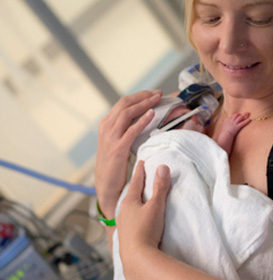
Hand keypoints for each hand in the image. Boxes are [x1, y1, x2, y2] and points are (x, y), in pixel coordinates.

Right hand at [95, 90, 161, 217]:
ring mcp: (110, 137)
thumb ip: (126, 130)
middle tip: (159, 93)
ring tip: (157, 99)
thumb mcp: (117, 142)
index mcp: (106, 124)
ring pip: (127, 113)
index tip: (154, 93)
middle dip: (143, 96)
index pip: (123, 103)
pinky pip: (131, 130)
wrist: (106, 186)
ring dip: (144, 104)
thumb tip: (144, 118)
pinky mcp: (118, 149)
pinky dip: (142, 121)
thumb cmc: (115, 165)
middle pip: (125, 103)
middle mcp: (106, 128)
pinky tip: (152, 115)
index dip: (140, 96)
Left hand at [116, 161, 170, 279]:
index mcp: (129, 202)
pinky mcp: (125, 238)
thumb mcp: (156, 206)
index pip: (136, 181)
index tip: (141, 161)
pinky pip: (129, 221)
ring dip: (134, 202)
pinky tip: (136, 221)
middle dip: (136, 186)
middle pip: (130, 194)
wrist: (137, 260)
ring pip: (128, 208)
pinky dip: (133, 215)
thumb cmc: (146, 231)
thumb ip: (160, 187)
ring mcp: (122, 225)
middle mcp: (122, 212)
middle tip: (140, 178)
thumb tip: (162, 167)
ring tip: (138, 199)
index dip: (140, 170)